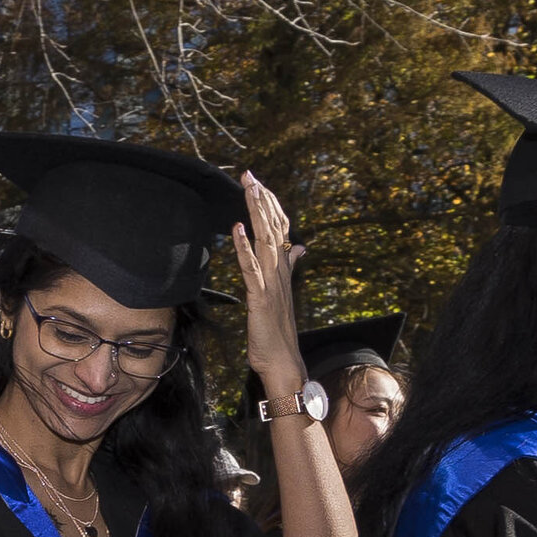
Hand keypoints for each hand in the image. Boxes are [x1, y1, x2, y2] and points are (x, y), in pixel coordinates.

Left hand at [231, 171, 308, 402]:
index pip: (279, 229)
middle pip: (273, 228)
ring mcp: (271, 283)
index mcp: (282, 269)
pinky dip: (244, 248)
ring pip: (265, 241)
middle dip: (262, 201)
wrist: (283, 361)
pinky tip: (237, 230)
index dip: (270, 206)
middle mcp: (279, 271)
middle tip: (251, 176)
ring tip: (251, 190)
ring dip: (257, 215)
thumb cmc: (278, 330)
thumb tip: (299, 247)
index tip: (259, 184)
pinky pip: (251, 268)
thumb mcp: (281, 293)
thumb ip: (289, 266)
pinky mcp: (260, 297)